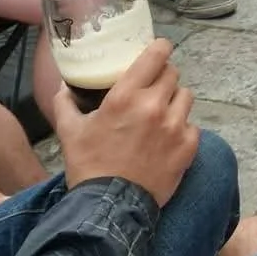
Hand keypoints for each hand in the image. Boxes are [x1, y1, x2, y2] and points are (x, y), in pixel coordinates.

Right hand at [53, 39, 199, 207]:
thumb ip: (65, 103)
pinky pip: (192, 126)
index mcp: (126, 96)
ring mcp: (174, 126)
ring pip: (186, 97)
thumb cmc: (88, 166)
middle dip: (163, 78)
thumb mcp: (69, 131)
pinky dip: (182, 129)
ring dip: (174, 102)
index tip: (159, 50)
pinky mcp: (188, 146)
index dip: (160, 48)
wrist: (109, 206)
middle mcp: (154, 105)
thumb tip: (64, 88)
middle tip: (153, 90)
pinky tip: (168, 139)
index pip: (156, 55)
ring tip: (161, 115)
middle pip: (173, 74)